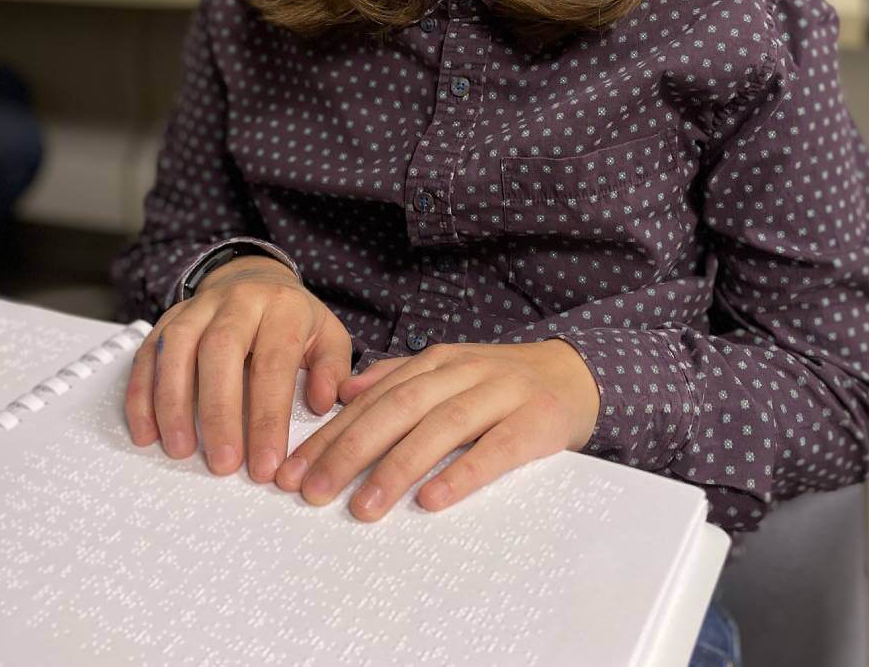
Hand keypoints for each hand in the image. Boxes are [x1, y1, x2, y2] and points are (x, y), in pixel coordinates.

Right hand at [123, 256, 352, 483]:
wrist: (258, 279)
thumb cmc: (293, 319)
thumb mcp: (328, 336)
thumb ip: (332, 369)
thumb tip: (323, 403)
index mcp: (282, 308)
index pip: (275, 363)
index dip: (269, 417)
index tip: (265, 464)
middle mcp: (238, 301)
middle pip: (221, 350)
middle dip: (219, 411)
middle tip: (222, 463)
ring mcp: (199, 307)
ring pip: (177, 347)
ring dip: (173, 403)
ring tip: (180, 449)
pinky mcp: (169, 318)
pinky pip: (149, 352)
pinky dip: (142, 393)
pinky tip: (146, 431)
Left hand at [272, 338, 600, 520]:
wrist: (576, 374)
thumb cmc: (502, 383)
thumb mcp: (449, 370)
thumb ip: (398, 378)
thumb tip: (343, 393)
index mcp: (437, 361)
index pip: (373, 399)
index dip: (330, 434)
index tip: (291, 471)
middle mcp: (464, 371)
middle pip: (399, 408)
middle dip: (349, 450)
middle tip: (312, 491)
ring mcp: (502, 393)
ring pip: (441, 426)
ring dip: (397, 467)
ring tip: (362, 507)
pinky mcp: (537, 420)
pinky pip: (496, 449)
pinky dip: (462, 473)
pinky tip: (432, 499)